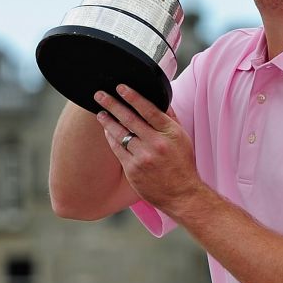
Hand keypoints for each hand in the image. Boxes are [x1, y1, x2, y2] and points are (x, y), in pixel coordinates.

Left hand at [93, 84, 204, 212]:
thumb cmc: (182, 163)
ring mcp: (143, 156)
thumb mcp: (182, 137)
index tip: (120, 87)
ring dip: (108, 121)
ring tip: (100, 112)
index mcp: (170, 132)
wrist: (182, 194)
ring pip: (120, 133)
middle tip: (99, 95)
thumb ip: (170, 118)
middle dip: (112, 104)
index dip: (133, 96)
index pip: (148, 109)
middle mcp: (156, 143)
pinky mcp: (132, 169)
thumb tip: (160, 98)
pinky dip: (111, 138)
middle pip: (130, 118)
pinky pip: (117, 148)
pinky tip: (106, 130)